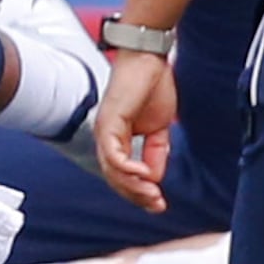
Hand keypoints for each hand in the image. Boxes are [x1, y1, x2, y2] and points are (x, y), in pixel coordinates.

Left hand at [93, 50, 178, 211]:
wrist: (149, 57)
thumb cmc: (152, 86)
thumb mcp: (158, 128)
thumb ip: (155, 152)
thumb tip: (154, 177)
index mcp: (116, 140)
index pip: (122, 176)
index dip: (139, 193)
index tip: (159, 204)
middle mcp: (106, 138)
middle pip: (115, 179)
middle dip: (137, 196)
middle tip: (158, 205)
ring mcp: (104, 131)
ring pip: (112, 171)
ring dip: (134, 187)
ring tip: (153, 195)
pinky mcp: (108, 122)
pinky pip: (114, 155)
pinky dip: (129, 168)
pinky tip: (145, 175)